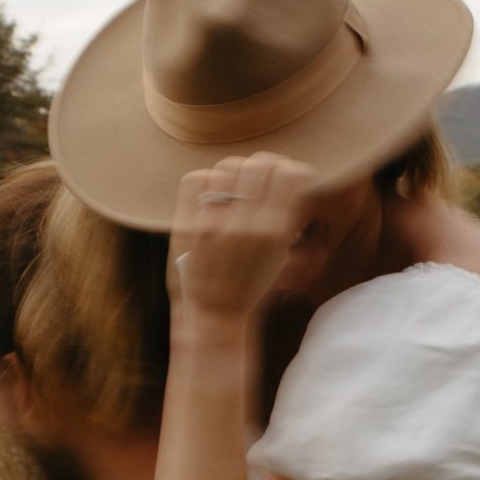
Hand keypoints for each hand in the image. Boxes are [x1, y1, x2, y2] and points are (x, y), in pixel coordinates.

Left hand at [169, 153, 319, 323]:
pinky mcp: (187, 225)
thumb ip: (288, 216)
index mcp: (275, 232)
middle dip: (262, 166)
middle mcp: (246, 224)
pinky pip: (196, 178)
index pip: (288, 173)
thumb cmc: (253, 285)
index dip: (287, 168)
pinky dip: (205, 180)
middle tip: (258, 179)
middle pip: (258, 163)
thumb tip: (292, 175)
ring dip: (234, 172)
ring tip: (234, 187)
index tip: (283, 176)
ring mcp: (214, 223)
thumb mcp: (282, 254)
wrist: (216, 315)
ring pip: (228, 166)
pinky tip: (211, 194)